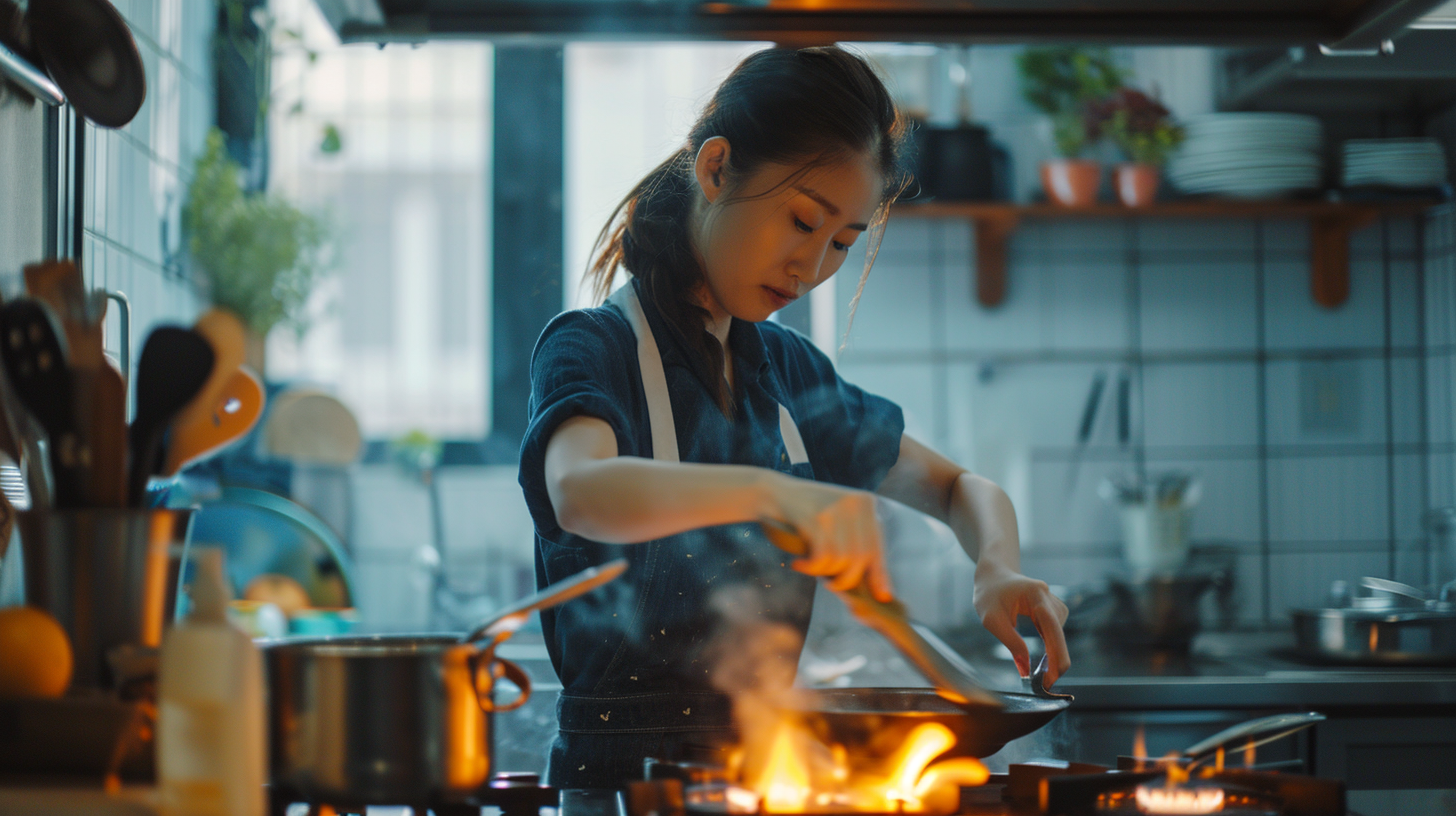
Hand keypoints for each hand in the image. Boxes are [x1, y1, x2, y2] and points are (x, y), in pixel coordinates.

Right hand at [770, 478, 893, 601]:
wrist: (772, 493)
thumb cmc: (806, 514)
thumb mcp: (837, 520)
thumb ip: (856, 542)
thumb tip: (878, 586)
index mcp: (866, 503)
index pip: (877, 546)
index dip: (879, 574)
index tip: (882, 596)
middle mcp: (855, 503)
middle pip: (861, 557)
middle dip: (846, 579)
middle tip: (830, 584)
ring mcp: (835, 509)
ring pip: (841, 560)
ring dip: (823, 572)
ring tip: (808, 567)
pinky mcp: (815, 517)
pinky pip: (821, 557)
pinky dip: (810, 567)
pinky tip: (798, 564)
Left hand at [973, 563, 1069, 685]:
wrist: (994, 575)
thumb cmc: (989, 594)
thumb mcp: (992, 620)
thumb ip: (1011, 642)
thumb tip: (1026, 669)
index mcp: (1036, 594)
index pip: (1052, 626)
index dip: (1056, 652)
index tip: (1054, 675)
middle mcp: (1049, 597)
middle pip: (1059, 633)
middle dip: (1057, 660)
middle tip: (1048, 684)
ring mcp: (1053, 603)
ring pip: (1058, 635)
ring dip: (1054, 655)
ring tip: (1045, 676)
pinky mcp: (1051, 611)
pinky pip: (1055, 633)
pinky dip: (1052, 649)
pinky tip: (1046, 662)